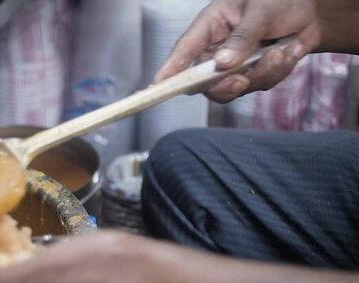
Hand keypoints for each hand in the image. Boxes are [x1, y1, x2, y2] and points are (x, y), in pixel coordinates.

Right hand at [154, 0, 321, 102]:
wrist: (309, 9)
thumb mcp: (261, 10)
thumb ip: (243, 36)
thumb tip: (223, 63)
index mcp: (210, 26)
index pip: (185, 50)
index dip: (171, 68)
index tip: (158, 85)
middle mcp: (218, 49)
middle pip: (205, 81)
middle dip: (223, 85)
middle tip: (240, 79)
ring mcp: (236, 64)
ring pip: (235, 87)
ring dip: (261, 73)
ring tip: (281, 51)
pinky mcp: (255, 73)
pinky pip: (261, 84)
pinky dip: (279, 71)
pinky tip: (289, 50)